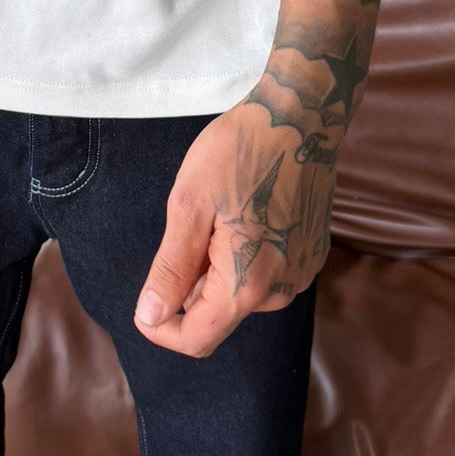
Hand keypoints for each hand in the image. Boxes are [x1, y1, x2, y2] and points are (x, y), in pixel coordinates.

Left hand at [132, 99, 335, 357]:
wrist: (300, 116)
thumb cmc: (238, 153)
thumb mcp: (188, 206)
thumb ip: (171, 270)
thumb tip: (150, 317)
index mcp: (247, 284)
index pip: (197, 339)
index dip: (161, 330)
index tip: (143, 303)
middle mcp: (281, 290)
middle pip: (218, 315)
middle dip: (190, 288)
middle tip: (186, 226)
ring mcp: (300, 273)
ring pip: (240, 294)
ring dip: (216, 270)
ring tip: (218, 214)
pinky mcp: (310, 255)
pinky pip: (265, 275)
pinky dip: (243, 257)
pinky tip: (243, 214)